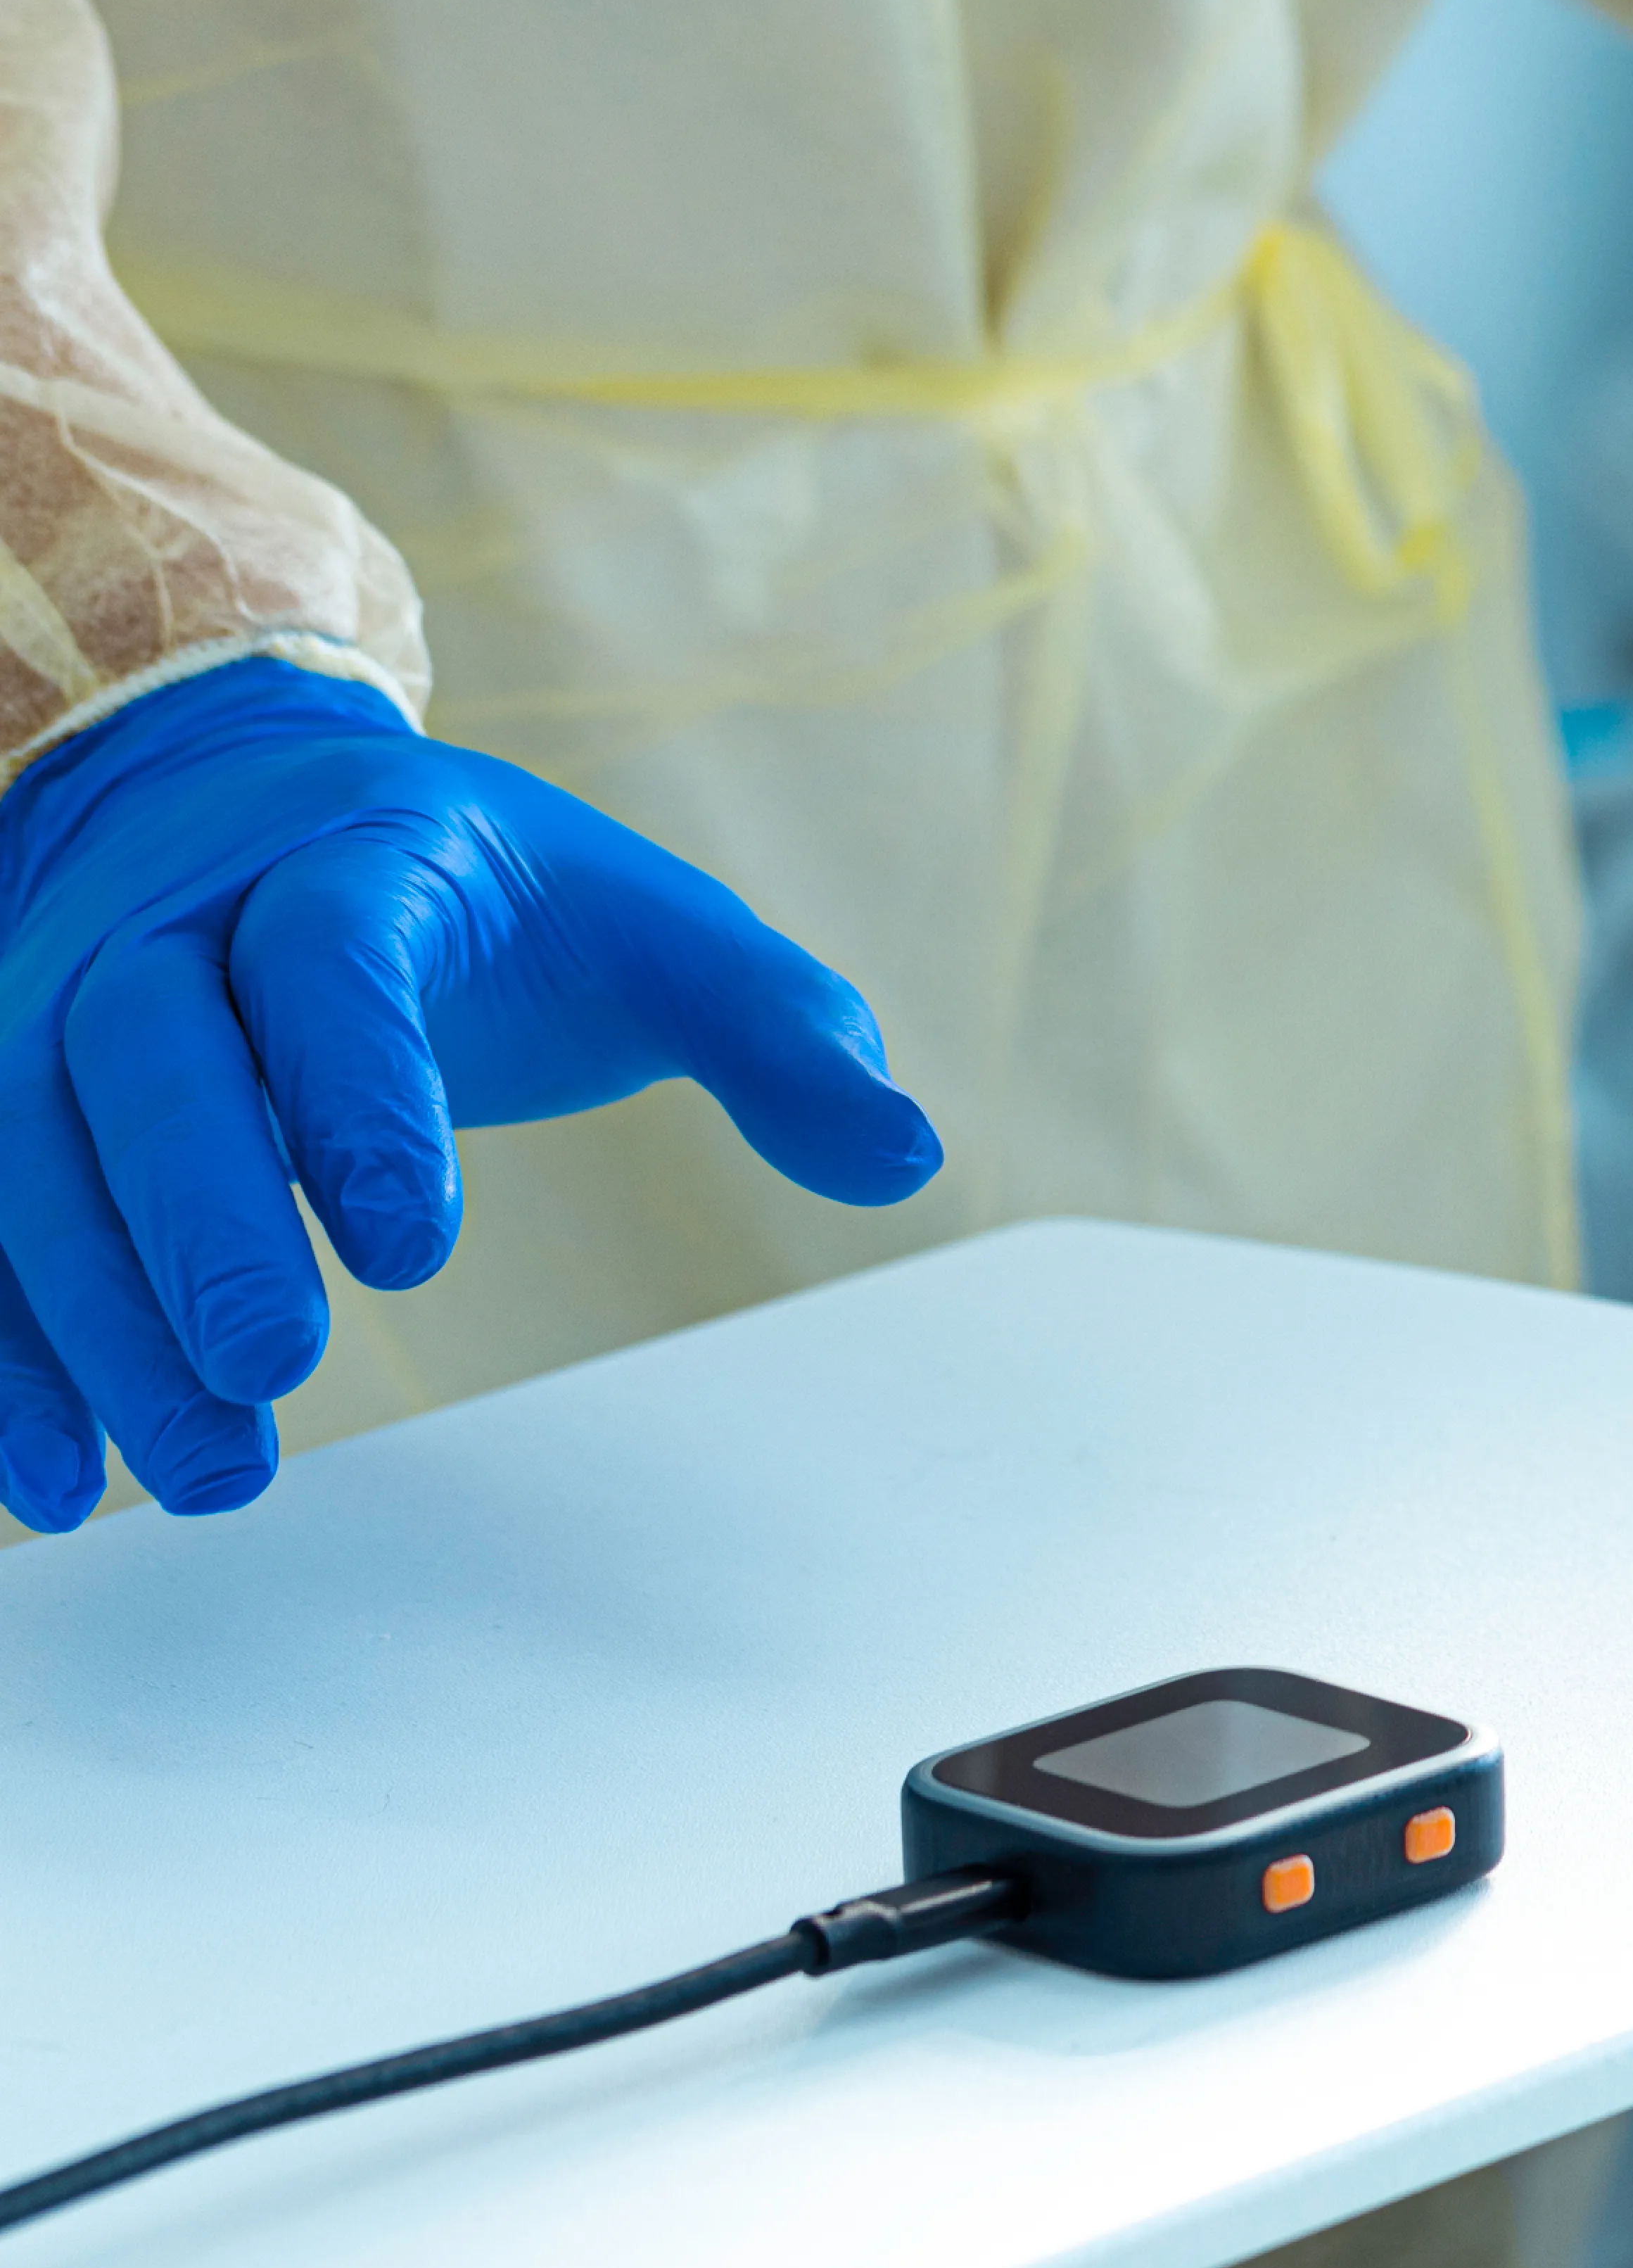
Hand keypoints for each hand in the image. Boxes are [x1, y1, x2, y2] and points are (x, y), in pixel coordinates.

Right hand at [0, 662, 937, 1521]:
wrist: (238, 784)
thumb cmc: (471, 888)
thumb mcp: (648, 929)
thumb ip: (780, 1033)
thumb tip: (908, 1150)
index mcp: (349, 859)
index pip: (329, 965)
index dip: (359, 1096)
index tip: (415, 1246)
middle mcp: (169, 916)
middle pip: (143, 1060)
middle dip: (196, 1229)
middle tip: (271, 1381)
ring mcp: (49, 996)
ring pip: (29, 1152)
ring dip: (96, 1327)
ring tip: (198, 1472)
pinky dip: (4, 1355)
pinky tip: (54, 1483)